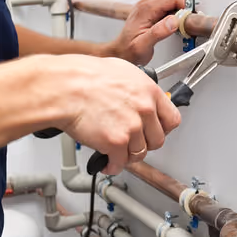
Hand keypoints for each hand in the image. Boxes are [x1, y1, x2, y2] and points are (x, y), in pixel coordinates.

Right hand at [49, 55, 181, 173]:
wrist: (65, 88)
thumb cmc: (83, 76)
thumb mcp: (120, 71)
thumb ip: (136, 88)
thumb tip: (138, 97)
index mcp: (148, 91)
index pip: (172, 119)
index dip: (162, 129)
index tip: (154, 131)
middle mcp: (144, 109)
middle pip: (157, 140)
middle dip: (144, 144)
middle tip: (133, 143)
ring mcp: (132, 127)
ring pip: (139, 154)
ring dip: (128, 156)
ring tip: (117, 152)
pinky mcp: (116, 142)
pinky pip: (120, 163)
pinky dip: (113, 166)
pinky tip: (107, 162)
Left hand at [105, 0, 186, 64]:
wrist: (120, 52)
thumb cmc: (128, 51)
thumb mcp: (143, 46)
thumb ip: (158, 33)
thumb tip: (173, 21)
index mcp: (145, 9)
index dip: (184, 8)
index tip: (186, 21)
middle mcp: (146, 4)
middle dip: (183, 8)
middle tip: (183, 24)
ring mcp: (147, 5)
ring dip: (179, 10)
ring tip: (178, 25)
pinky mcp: (150, 10)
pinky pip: (167, 4)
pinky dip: (173, 12)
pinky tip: (172, 23)